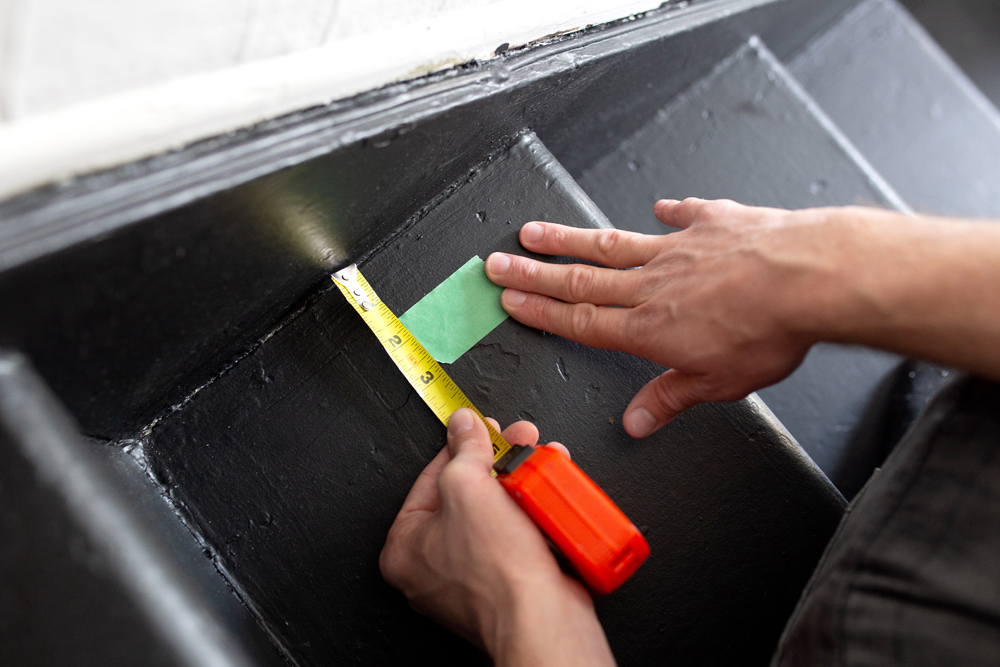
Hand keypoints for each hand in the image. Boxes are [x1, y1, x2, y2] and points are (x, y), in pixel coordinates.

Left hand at [380, 408, 614, 666]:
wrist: (543, 620)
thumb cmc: (496, 574)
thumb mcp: (468, 486)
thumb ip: (463, 449)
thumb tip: (463, 426)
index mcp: (405, 547)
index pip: (429, 479)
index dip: (459, 446)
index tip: (480, 429)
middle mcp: (434, 568)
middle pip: (467, 495)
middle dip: (500, 465)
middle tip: (518, 443)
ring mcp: (473, 579)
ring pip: (498, 515)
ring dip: (523, 485)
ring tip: (540, 466)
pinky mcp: (510, 584)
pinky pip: (520, 537)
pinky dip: (536, 513)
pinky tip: (549, 495)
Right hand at [486, 198, 870, 437]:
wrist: (809, 277)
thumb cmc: (769, 331)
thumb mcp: (716, 382)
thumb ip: (670, 398)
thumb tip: (637, 422)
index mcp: (648, 326)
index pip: (580, 319)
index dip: (541, 311)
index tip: (510, 299)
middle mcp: (653, 283)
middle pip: (580, 278)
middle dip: (534, 272)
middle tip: (497, 262)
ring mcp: (678, 248)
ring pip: (610, 244)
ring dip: (569, 238)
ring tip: (535, 230)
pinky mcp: (712, 222)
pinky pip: (683, 216)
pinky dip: (668, 213)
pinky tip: (658, 209)